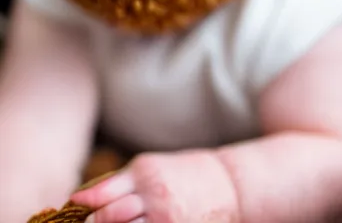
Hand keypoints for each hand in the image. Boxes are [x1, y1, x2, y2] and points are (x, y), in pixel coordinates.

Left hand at [71, 151, 237, 222]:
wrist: (227, 183)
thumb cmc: (184, 173)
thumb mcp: (151, 167)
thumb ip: (119, 181)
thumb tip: (82, 199)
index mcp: (145, 172)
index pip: (101, 195)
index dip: (83, 207)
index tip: (71, 211)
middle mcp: (154, 195)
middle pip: (108, 219)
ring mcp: (165, 218)